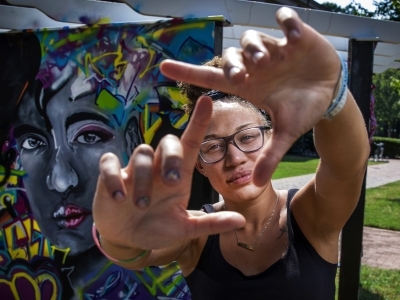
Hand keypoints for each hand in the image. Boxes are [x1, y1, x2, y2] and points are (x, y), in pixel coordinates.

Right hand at [92, 96, 244, 251]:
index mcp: (178, 176)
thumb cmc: (158, 228)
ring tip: (141, 205)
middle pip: (167, 141)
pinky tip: (118, 197)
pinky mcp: (110, 176)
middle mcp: (158, 167)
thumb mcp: (185, 228)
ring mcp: (134, 170)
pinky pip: (109, 163)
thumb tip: (241, 220)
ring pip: (141, 153)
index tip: (207, 101)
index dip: (199, 122)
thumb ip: (210, 223)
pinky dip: (113, 177)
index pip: (190, 143)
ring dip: (143, 179)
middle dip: (172, 157)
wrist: (127, 238)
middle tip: (172, 182)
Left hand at [160, 7, 340, 185]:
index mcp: (249, 85)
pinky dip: (286, 23)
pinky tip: (294, 36)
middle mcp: (257, 66)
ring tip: (269, 60)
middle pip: (231, 57)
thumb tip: (257, 185)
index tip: (163, 67)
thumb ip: (271, 155)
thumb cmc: (303, 110)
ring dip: (255, 47)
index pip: (211, 77)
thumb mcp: (287, 133)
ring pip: (252, 38)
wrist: (330, 95)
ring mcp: (276, 49)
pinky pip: (285, 19)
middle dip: (232, 63)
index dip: (187, 72)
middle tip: (242, 74)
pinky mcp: (297, 36)